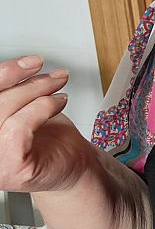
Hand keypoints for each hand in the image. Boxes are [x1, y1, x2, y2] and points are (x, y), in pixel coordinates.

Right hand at [0, 56, 93, 192]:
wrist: (73, 165)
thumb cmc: (46, 138)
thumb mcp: (20, 107)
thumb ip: (8, 92)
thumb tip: (14, 64)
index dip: (1, 74)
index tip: (24, 62)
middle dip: (19, 78)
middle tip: (42, 69)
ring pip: (3, 109)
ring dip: (36, 89)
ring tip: (56, 84)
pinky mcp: (10, 167)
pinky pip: (20, 126)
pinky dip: (42, 107)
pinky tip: (58, 102)